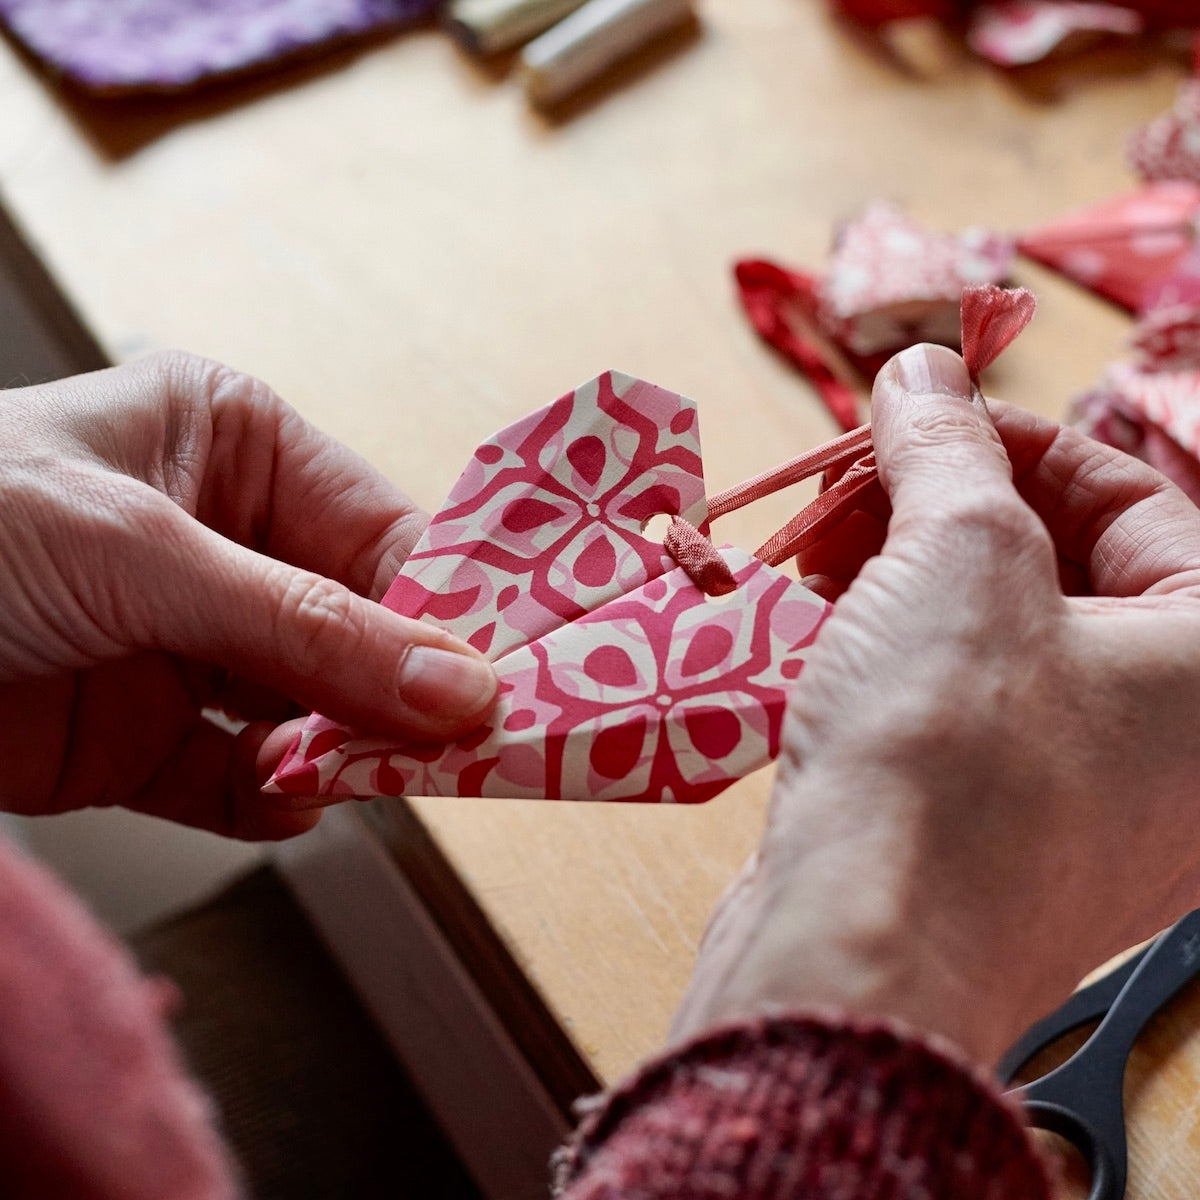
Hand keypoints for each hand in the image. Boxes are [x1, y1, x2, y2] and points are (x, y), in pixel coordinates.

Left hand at [0, 353, 496, 838]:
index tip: (511, 674)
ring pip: (317, 707)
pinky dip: (274, 800)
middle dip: (403, 687)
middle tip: (463, 744)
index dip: (451, 604)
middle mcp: (229, 542)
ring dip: (345, 748)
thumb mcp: (142, 554)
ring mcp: (192, 644)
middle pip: (364, 626)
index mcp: (237, 446)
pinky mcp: (150, 736)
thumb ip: (309, 627)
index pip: (384, 531)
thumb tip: (463, 687)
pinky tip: (282, 799)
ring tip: (369, 774)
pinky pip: (245, 777)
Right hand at [673, 342, 1199, 1064]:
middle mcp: (1183, 747)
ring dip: (908, 582)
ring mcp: (1098, 809)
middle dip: (943, 515)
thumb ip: (944, 443)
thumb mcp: (955, 553)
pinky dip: (902, 660)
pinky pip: (968, 715)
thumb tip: (920, 369)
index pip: (1133, 501)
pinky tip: (826, 636)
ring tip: (819, 560)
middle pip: (1063, 572)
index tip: (917, 418)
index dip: (1012, 441)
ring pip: (1003, 645)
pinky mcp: (1009, 844)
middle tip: (852, 492)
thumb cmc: (945, 747)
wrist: (861, 949)